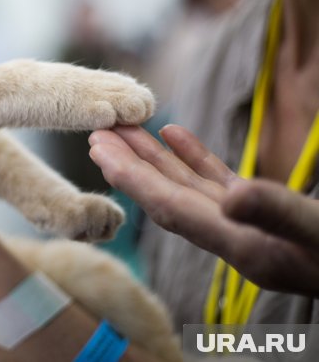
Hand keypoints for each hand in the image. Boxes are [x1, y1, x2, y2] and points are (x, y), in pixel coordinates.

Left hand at [88, 124, 318, 295]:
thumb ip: (278, 214)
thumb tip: (232, 197)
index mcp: (240, 244)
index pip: (172, 208)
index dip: (133, 180)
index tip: (100, 152)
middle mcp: (234, 234)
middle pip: (170, 195)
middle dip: (131, 165)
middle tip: (96, 134)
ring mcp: (246, 221)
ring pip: (188, 185)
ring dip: (154, 158)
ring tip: (125, 129)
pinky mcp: (262, 209)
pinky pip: (217, 181)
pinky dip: (195, 157)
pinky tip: (174, 133)